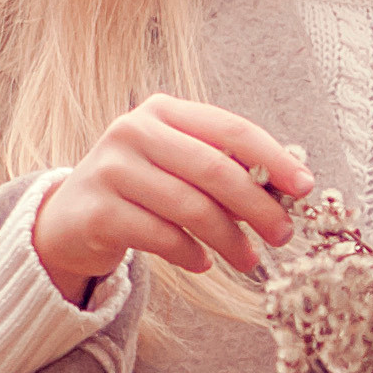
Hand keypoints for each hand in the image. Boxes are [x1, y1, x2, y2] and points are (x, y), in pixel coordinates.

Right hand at [31, 96, 313, 302]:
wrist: (68, 220)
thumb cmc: (141, 191)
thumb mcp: (178, 167)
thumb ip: (224, 169)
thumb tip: (287, 192)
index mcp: (163, 110)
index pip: (230, 129)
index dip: (273, 158)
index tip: (305, 187)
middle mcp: (133, 131)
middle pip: (214, 170)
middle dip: (257, 206)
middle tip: (283, 235)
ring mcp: (111, 169)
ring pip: (190, 208)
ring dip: (229, 239)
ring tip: (248, 260)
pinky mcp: (98, 212)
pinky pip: (161, 237)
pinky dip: (190, 254)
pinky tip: (202, 262)